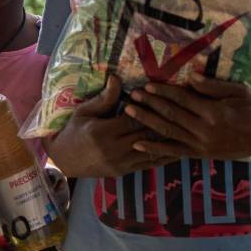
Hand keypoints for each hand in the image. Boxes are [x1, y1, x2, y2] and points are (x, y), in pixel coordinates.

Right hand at [44, 74, 187, 177]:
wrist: (63, 161)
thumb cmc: (73, 131)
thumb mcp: (84, 112)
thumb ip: (103, 98)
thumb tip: (116, 79)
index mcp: (102, 132)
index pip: (133, 119)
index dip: (148, 108)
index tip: (160, 98)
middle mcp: (113, 149)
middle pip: (145, 134)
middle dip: (163, 123)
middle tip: (183, 112)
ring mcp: (119, 163)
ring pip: (150, 150)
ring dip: (168, 141)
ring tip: (187, 132)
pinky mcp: (123, 172)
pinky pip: (147, 165)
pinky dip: (163, 157)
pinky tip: (177, 151)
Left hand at [123, 78, 250, 159]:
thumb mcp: (239, 91)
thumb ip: (213, 85)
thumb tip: (191, 74)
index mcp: (214, 112)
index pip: (182, 99)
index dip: (163, 92)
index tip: (147, 85)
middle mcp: (204, 130)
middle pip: (171, 115)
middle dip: (149, 105)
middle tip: (131, 96)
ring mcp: (201, 145)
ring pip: (168, 132)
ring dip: (147, 122)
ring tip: (129, 113)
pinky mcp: (201, 154)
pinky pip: (174, 151)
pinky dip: (155, 148)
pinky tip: (138, 143)